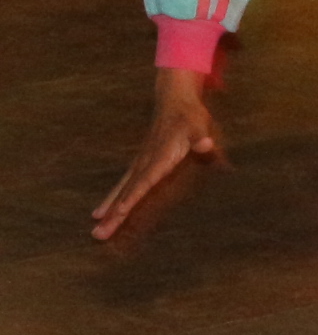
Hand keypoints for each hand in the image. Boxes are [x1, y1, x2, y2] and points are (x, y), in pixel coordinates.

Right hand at [92, 67, 225, 239]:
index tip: (120, 212)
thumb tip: (205, 145)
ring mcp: (140, 163)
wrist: (174, 100)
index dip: (133, 197)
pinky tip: (101, 211)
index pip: (145, 181)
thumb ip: (202, 138)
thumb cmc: (190, 116)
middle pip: (127, 192)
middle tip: (98, 234)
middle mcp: (145, 163)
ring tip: (95, 227)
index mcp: (160, 157)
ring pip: (121, 190)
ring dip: (109, 209)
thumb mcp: (200, 126)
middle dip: (114, 214)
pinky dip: (112, 199)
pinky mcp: (139, 163)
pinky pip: (123, 185)